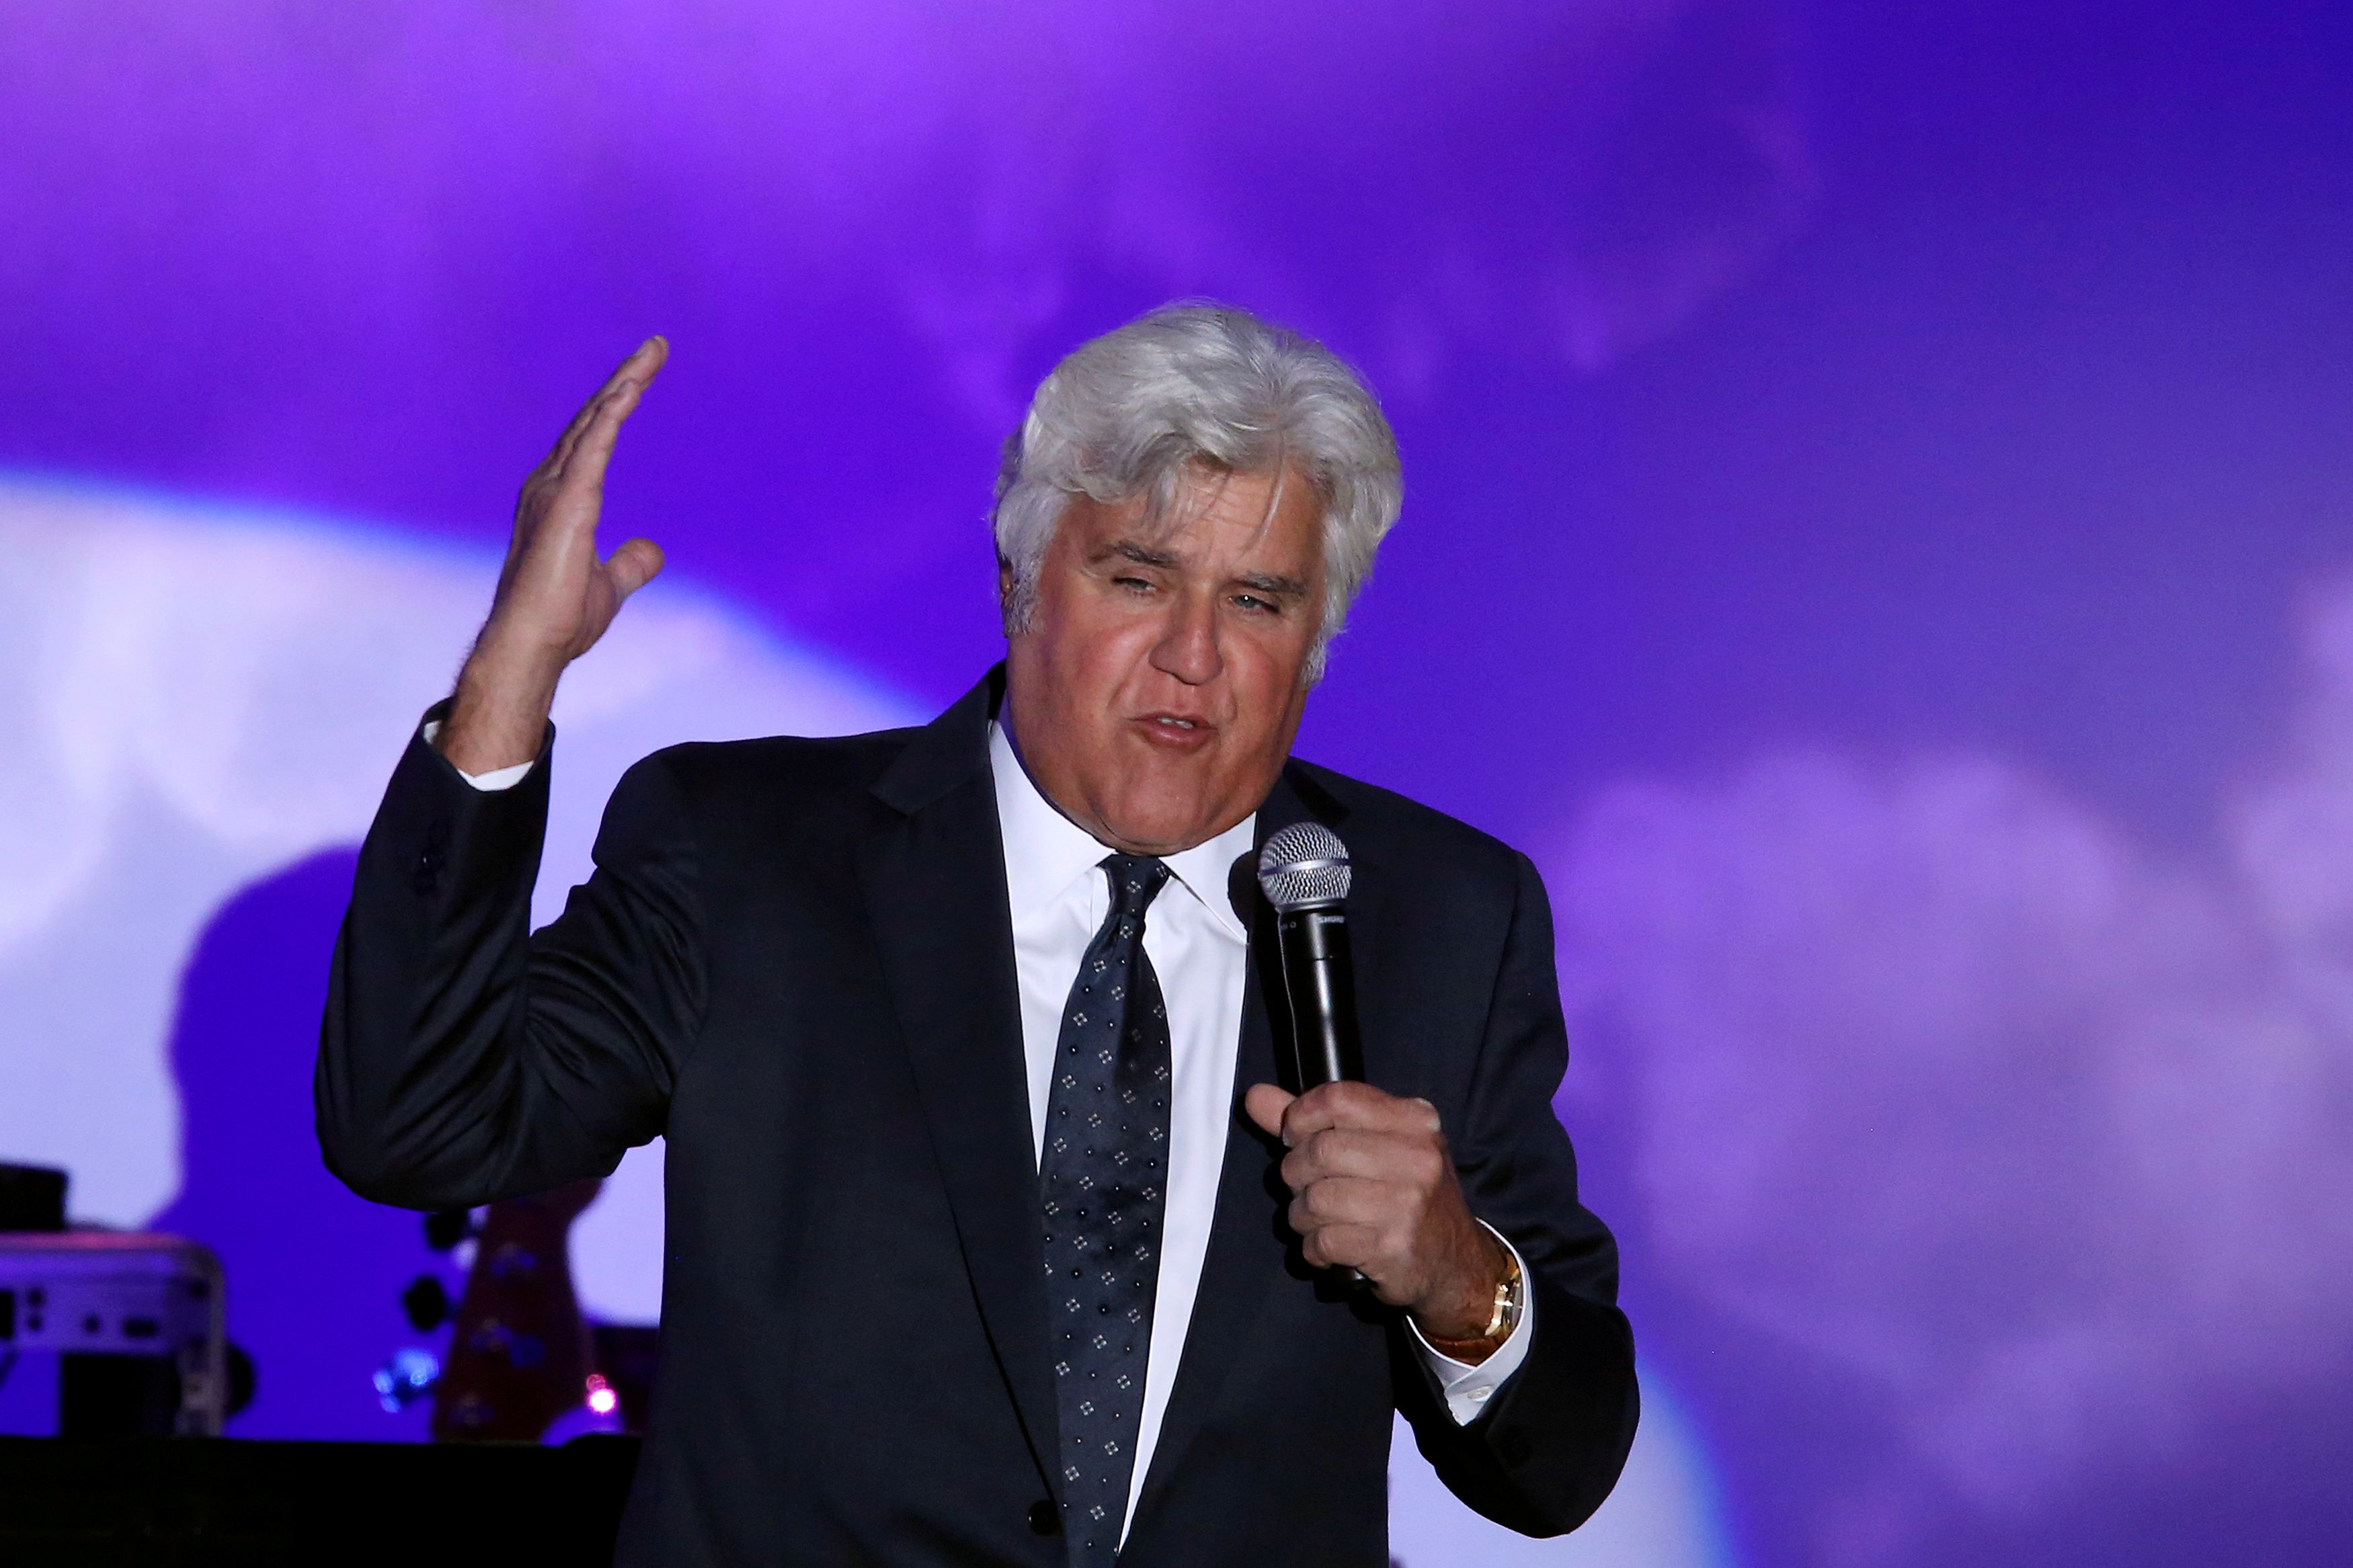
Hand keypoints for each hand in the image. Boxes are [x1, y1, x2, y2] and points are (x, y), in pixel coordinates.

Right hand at [437, 337, 668, 774]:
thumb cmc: (560, 619)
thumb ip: (630, 563)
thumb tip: (655, 549)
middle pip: (593, 418)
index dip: (618, 405)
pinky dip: (612, 415)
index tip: (644, 375)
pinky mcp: (567, 502)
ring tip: (652, 353)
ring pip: (594, 422)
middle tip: (655, 348)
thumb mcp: (610, 585)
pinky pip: (594, 447)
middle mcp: (550, 483)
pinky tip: (632, 390)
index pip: (594, 439)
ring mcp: (554, 489)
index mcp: (560, 498)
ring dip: (624, 385)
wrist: (534, 645)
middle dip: (624, 381)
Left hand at [1244, 1081, 1509, 1353]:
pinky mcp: (1391, 1247)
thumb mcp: (1376, 1146)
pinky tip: (1329, 1247)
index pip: (1338, 1099)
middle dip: (1295, 1172)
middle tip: (1304, 1186)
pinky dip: (1313, 1247)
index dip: (1301, 1117)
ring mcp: (1407, 1204)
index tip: (1293, 1136)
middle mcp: (1417, 1157)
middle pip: (1319, 1151)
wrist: (1454, 1261)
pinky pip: (1322, 1240)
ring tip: (1316, 1220)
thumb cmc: (1407, 1195)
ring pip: (1315, 1199)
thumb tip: (1256, 1096)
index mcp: (1415, 1122)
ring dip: (1301, 1215)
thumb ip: (1314, 1121)